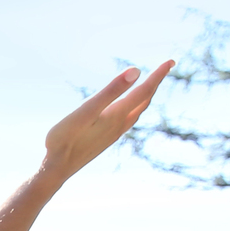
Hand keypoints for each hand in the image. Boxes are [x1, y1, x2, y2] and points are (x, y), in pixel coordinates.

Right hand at [39, 60, 172, 183]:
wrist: (57, 169)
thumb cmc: (65, 139)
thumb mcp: (86, 110)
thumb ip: (110, 91)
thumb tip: (136, 71)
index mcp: (118, 114)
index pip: (145, 90)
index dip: (158, 75)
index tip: (172, 60)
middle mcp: (121, 124)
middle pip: (145, 100)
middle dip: (156, 83)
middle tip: (167, 67)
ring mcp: (115, 133)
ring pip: (138, 111)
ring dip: (147, 96)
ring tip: (151, 85)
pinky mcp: (107, 139)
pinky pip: (129, 120)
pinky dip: (136, 108)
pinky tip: (129, 109)